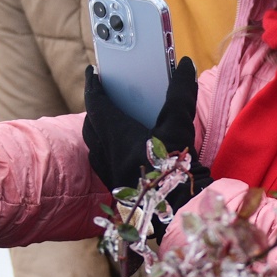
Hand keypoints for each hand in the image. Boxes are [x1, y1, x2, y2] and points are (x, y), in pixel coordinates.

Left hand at [84, 57, 199, 193]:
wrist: (175, 212)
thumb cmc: (174, 168)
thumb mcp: (179, 127)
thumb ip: (181, 94)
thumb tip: (184, 64)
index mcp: (115, 134)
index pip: (96, 102)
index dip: (94, 84)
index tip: (93, 71)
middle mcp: (105, 153)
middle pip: (92, 124)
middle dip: (96, 108)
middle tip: (106, 96)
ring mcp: (109, 173)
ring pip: (96, 145)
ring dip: (101, 130)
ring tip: (114, 121)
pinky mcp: (116, 188)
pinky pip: (103, 162)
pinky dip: (108, 149)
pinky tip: (124, 151)